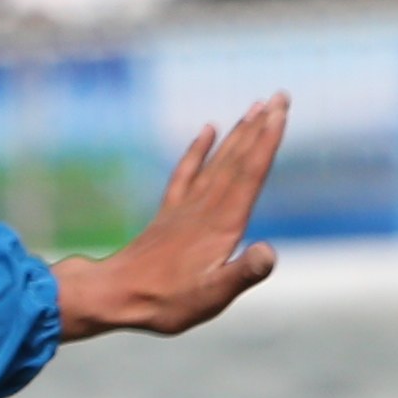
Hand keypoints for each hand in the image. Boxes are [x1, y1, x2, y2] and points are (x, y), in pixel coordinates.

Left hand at [55, 96, 285, 337]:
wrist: (116, 295)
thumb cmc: (167, 301)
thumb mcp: (212, 296)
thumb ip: (243, 274)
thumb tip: (270, 253)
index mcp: (222, 224)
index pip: (250, 174)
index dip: (267, 141)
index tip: (281, 111)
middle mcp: (205, 208)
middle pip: (238, 159)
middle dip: (260, 126)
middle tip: (280, 96)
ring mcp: (186, 207)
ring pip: (218, 161)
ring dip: (239, 133)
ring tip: (255, 107)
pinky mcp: (170, 212)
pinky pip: (187, 172)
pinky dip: (199, 149)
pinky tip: (207, 130)